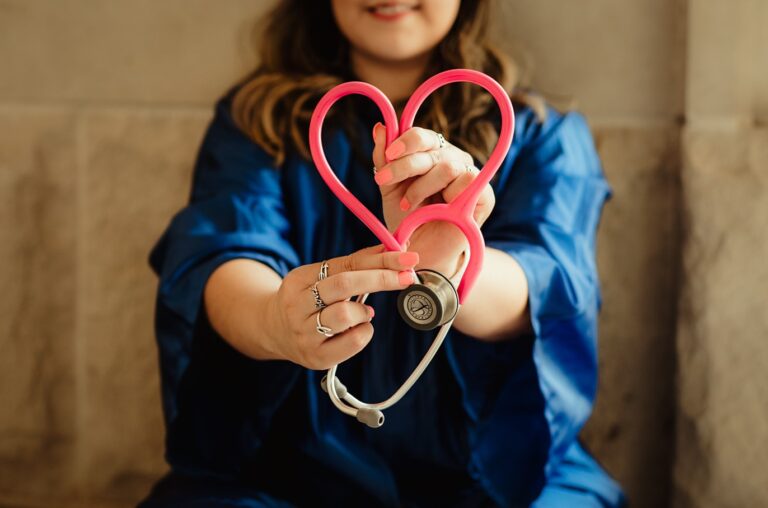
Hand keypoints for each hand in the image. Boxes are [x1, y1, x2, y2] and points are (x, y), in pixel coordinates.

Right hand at [263, 244, 419, 369]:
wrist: (274, 331)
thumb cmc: (309, 300)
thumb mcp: (322, 277)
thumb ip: (355, 264)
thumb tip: (394, 250)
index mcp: (298, 279)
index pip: (344, 264)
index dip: (379, 260)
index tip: (407, 258)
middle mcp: (296, 306)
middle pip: (343, 285)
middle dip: (381, 278)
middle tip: (406, 277)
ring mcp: (304, 334)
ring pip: (345, 315)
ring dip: (364, 311)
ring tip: (363, 312)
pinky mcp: (316, 357)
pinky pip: (352, 342)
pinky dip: (364, 332)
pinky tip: (358, 329)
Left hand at [371, 124, 495, 274]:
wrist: (421, 253)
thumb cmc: (407, 220)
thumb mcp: (389, 188)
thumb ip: (384, 159)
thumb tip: (380, 127)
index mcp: (431, 153)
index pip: (422, 136)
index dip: (405, 141)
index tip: (387, 156)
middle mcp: (452, 159)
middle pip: (432, 147)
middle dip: (404, 165)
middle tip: (384, 181)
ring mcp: (469, 175)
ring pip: (448, 165)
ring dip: (422, 186)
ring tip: (408, 205)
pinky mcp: (484, 195)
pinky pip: (468, 181)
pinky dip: (446, 196)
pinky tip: (436, 210)